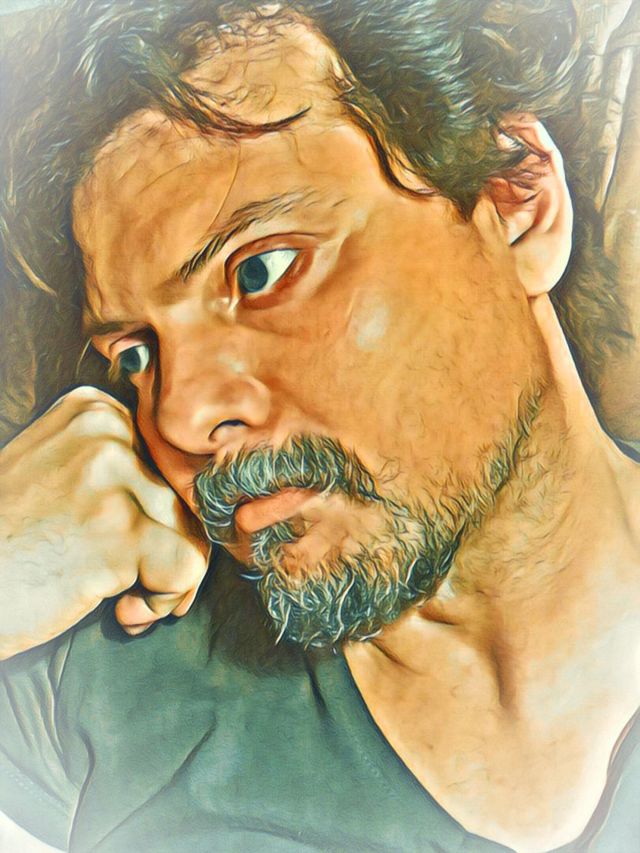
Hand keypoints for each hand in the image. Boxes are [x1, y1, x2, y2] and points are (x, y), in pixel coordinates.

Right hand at [0, 386, 208, 658]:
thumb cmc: (9, 542)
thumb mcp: (57, 473)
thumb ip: (118, 467)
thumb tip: (197, 501)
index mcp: (95, 411)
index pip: (172, 466)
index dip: (161, 517)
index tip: (126, 547)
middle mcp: (106, 433)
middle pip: (186, 500)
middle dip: (168, 551)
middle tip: (131, 584)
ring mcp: (112, 479)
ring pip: (193, 533)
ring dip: (167, 580)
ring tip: (121, 598)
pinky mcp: (118, 532)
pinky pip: (186, 567)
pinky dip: (164, 599)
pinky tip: (122, 609)